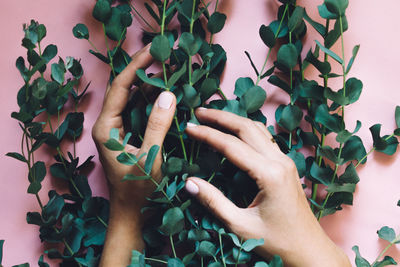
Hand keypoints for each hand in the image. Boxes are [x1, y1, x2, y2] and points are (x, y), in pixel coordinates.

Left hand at [92, 45, 176, 266]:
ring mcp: (116, 128)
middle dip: (143, 70)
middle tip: (164, 55)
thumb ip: (158, 126)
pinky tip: (165, 93)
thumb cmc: (138, 189)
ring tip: (167, 69)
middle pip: (124, 88)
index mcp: (107, 128)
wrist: (131, 211)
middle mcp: (108, 124)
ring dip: (148, 83)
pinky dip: (151, 99)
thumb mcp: (150, 158)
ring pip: (131, 98)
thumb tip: (167, 94)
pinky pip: (137, 110)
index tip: (154, 51)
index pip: (120, 88)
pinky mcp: (126, 134)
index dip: (137, 67)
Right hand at [184, 108, 350, 266]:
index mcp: (270, 174)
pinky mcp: (286, 165)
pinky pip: (264, 138)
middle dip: (221, 117)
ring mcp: (286, 161)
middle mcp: (280, 161)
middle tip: (197, 112)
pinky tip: (233, 131)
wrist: (309, 251)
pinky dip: (245, 129)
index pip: (232, 146)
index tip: (188, 127)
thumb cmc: (277, 242)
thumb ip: (213, 202)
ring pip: (257, 129)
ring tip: (212, 116)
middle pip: (247, 127)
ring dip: (234, 120)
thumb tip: (188, 183)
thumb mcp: (241, 226)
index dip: (207, 134)